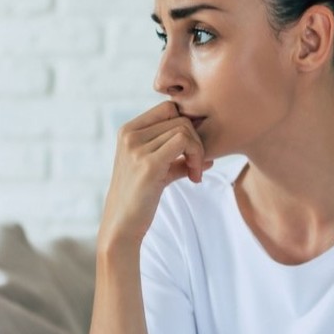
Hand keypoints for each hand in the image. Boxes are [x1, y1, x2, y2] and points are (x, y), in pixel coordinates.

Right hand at [99, 100, 213, 247]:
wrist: (122, 225)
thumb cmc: (139, 199)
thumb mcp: (156, 171)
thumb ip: (178, 158)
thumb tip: (210, 157)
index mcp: (128, 131)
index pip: (168, 108)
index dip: (186, 125)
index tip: (190, 151)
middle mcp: (130, 135)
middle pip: (179, 118)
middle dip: (196, 141)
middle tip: (197, 167)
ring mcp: (137, 148)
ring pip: (184, 130)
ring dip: (198, 152)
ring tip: (195, 173)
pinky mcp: (148, 164)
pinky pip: (184, 143)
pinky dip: (196, 158)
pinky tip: (195, 177)